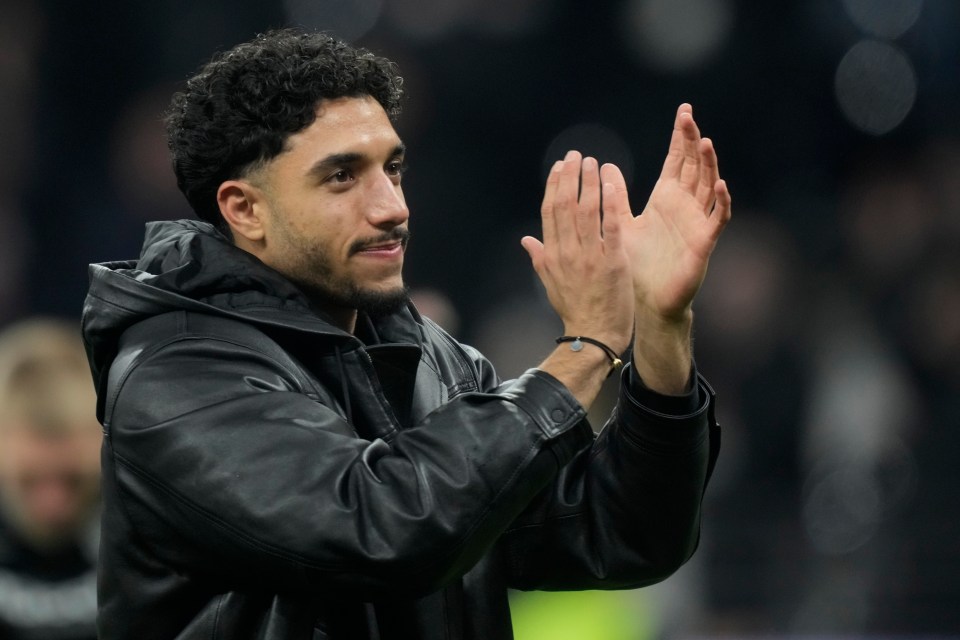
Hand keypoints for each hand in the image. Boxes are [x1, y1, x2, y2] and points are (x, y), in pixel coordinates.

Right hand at [521, 151, 633, 353]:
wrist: (594, 335)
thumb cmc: (575, 311)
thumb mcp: (551, 284)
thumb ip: (539, 258)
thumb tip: (525, 240)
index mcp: (553, 254)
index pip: (550, 212)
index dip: (554, 185)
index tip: (559, 167)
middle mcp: (568, 252)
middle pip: (565, 205)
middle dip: (570, 177)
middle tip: (577, 155)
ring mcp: (589, 256)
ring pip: (585, 211)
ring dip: (588, 183)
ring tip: (593, 162)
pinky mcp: (612, 262)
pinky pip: (609, 227)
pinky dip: (609, 204)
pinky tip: (611, 184)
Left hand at [607, 104, 731, 323]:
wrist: (648, 299)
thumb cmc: (639, 263)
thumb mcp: (622, 223)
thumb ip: (615, 196)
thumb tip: (603, 167)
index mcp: (666, 198)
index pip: (677, 160)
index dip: (680, 137)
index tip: (683, 112)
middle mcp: (684, 206)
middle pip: (694, 166)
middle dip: (692, 141)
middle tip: (690, 116)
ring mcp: (696, 222)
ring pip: (708, 187)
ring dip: (709, 165)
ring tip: (705, 143)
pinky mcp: (704, 242)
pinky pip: (717, 218)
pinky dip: (722, 202)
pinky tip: (722, 185)